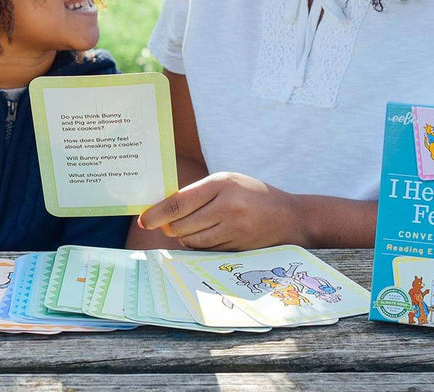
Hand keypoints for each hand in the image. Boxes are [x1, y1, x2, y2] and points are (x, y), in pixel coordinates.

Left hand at [137, 171, 303, 250]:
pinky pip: (206, 251)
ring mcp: (234, 229)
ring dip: (185, 237)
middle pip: (181, 225)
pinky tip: (210, 235)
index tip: (142, 219)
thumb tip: (163, 213)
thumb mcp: (227, 182)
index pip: (179, 202)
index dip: (156, 214)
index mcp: (221, 183)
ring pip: (192, 241)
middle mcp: (227, 206)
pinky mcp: (237, 248)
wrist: (291, 217)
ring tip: (195, 226)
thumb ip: (197, 193)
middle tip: (170, 224)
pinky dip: (200, 246)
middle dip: (170, 227)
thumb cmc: (253, 195)